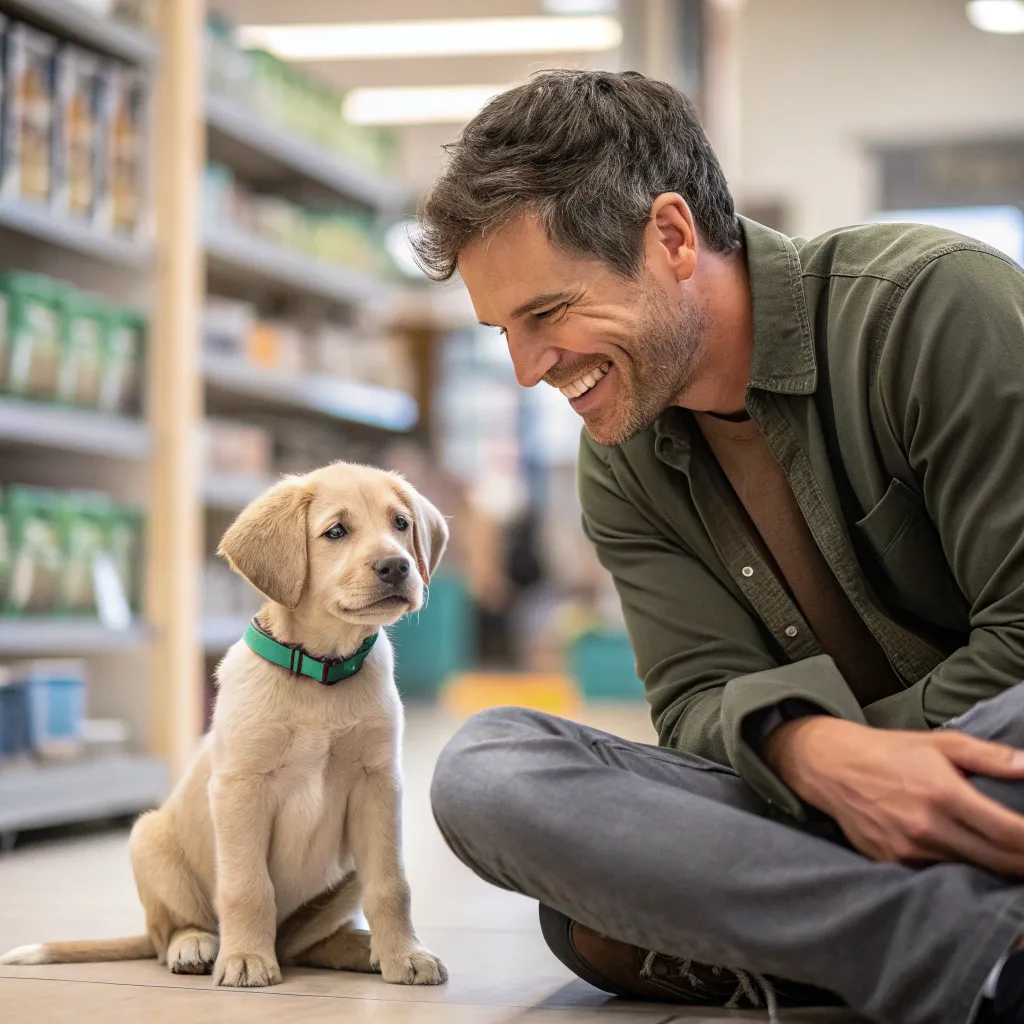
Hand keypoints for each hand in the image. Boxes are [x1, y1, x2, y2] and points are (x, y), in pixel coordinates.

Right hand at [763, 716, 1023, 875]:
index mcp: (944, 794)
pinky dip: (957, 871)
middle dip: (1023, 863)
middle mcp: (928, 828)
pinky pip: (937, 876)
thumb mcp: (940, 743)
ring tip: (1004, 858)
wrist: (831, 766)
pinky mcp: (892, 863)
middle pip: (999, 864)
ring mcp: (909, 850)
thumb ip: (989, 756)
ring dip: (992, 869)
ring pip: (970, 874)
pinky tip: (964, 858)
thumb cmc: (889, 751)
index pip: (1010, 834)